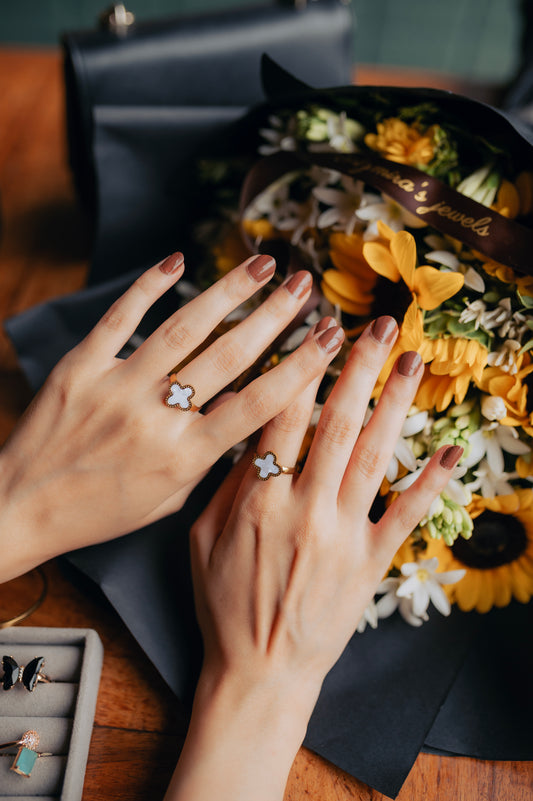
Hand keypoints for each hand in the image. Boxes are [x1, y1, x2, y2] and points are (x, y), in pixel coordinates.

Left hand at [0, 252, 342, 581]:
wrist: (21, 507)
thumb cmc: (100, 511)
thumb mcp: (168, 500)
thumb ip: (208, 458)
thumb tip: (244, 414)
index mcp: (184, 457)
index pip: (257, 403)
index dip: (301, 365)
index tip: (330, 336)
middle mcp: (156, 419)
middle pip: (229, 357)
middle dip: (274, 317)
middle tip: (305, 286)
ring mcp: (116, 388)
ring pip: (183, 329)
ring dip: (228, 292)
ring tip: (263, 264)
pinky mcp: (81, 367)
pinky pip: (120, 318)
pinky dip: (150, 286)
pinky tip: (178, 260)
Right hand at [167, 316, 461, 800]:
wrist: (260, 670)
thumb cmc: (224, 603)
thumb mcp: (203, 538)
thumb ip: (225, 482)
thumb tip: (244, 427)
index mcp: (257, 499)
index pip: (282, 415)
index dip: (301, 366)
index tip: (315, 329)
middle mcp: (304, 508)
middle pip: (337, 422)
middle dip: (357, 367)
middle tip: (376, 324)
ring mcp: (343, 533)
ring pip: (374, 454)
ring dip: (394, 402)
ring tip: (410, 359)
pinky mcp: (371, 561)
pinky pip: (406, 514)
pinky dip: (432, 481)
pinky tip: (452, 448)